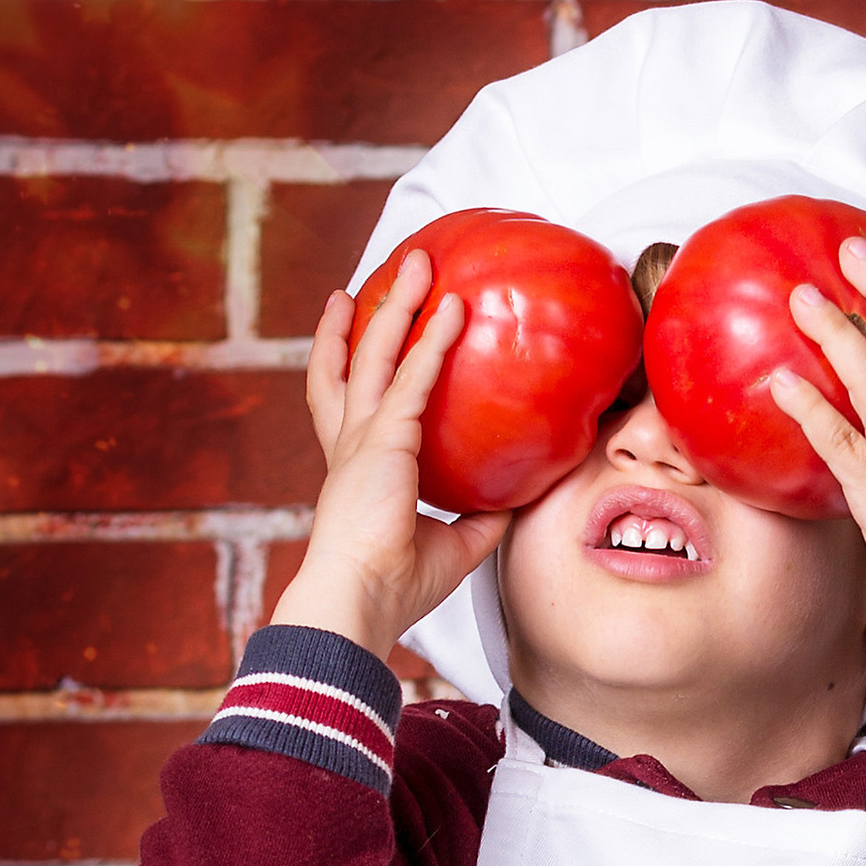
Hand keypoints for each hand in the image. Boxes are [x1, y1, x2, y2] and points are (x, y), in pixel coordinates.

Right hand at [266, 253, 509, 659]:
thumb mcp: (452, 547)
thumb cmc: (395, 586)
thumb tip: (517, 501)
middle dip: (367, 315)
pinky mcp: (380, 441)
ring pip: (376, 353)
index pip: (348, 402)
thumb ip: (480, 519)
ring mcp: (359, 439)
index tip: (353, 326)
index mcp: (355, 470)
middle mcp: (350, 445)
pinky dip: (434, 341)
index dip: (347, 361)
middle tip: (381, 277)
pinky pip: (412, 379)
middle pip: (352, 362)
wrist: (359, 602)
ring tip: (419, 262)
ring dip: (398, 304)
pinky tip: (454, 311)